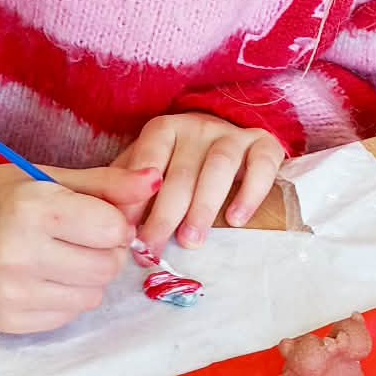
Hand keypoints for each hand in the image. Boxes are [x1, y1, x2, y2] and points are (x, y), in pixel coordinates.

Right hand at [0, 162, 158, 334]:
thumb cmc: (7, 196)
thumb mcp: (55, 178)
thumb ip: (109, 184)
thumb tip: (156, 181)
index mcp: (31, 209)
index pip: (111, 229)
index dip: (113, 223)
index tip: (95, 217)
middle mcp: (16, 253)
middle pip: (107, 267)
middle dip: (104, 252)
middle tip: (79, 238)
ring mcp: (10, 292)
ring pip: (92, 296)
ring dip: (87, 278)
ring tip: (59, 257)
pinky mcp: (8, 319)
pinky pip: (68, 316)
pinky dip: (66, 297)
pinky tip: (42, 277)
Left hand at [117, 114, 286, 251]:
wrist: (230, 146)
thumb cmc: (179, 166)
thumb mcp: (147, 170)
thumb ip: (128, 189)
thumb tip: (110, 221)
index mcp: (164, 130)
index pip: (147, 159)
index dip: (136, 197)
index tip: (128, 231)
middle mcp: (198, 126)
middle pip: (181, 171)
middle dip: (165, 214)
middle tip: (155, 249)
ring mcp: (233, 134)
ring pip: (219, 166)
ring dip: (204, 207)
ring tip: (192, 242)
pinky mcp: (265, 145)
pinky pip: (261, 164)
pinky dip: (250, 192)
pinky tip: (236, 220)